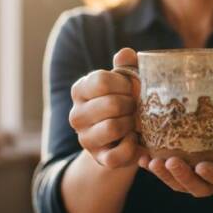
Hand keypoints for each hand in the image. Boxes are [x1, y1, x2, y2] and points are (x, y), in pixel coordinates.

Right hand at [69, 48, 144, 168]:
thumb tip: (125, 54)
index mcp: (80, 90)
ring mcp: (85, 138)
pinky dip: (131, 147)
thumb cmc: (126, 100)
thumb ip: (126, 65)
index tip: (131, 88)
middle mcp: (76, 115)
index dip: (124, 84)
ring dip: (132, 124)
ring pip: (113, 128)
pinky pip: (116, 155)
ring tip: (135, 122)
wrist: (128, 134)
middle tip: (136, 107)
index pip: (101, 81)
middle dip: (131, 105)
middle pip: (110, 105)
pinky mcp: (98, 158)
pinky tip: (134, 139)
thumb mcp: (127, 80)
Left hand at [138, 122, 212, 196]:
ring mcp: (195, 182)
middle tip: (171, 162)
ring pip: (177, 185)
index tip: (203, 166)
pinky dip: (151, 169)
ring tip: (150, 162)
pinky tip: (139, 158)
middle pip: (195, 187)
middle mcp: (212, 184)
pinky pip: (165, 175)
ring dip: (163, 175)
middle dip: (182, 176)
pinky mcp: (180, 175)